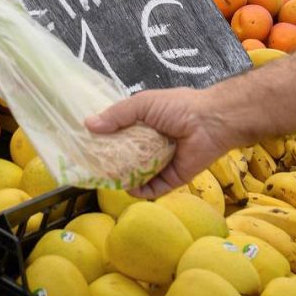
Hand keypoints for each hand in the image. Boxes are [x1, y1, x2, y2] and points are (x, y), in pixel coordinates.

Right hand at [86, 86, 233, 197]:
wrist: (210, 122)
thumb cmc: (176, 107)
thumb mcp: (142, 104)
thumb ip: (117, 115)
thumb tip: (88, 125)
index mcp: (144, 124)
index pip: (119, 134)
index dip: (104, 140)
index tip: (85, 146)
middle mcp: (150, 145)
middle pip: (126, 157)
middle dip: (110, 163)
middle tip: (92, 168)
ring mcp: (160, 163)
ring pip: (137, 175)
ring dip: (123, 178)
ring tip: (107, 180)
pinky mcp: (172, 179)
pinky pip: (154, 189)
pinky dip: (141, 191)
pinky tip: (129, 188)